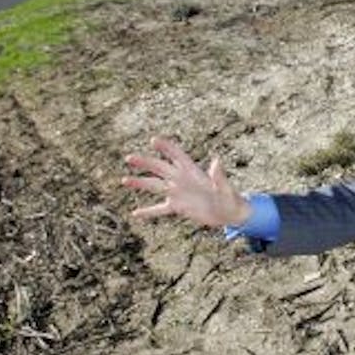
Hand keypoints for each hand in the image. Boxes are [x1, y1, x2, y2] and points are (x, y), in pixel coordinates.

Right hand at [121, 136, 249, 227]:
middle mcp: (182, 180)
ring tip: (124, 180)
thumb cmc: (230, 198)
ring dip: (140, 183)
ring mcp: (178, 193)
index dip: (167, 147)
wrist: (229, 213)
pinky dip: (148, 212)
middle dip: (145, 162)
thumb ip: (219, 176)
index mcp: (193, 172)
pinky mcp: (178, 207)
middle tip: (129, 157)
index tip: (154, 140)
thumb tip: (217, 161)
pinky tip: (135, 213)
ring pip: (155, 186)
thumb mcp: (225, 188)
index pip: (177, 156)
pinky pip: (159, 209)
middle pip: (160, 168)